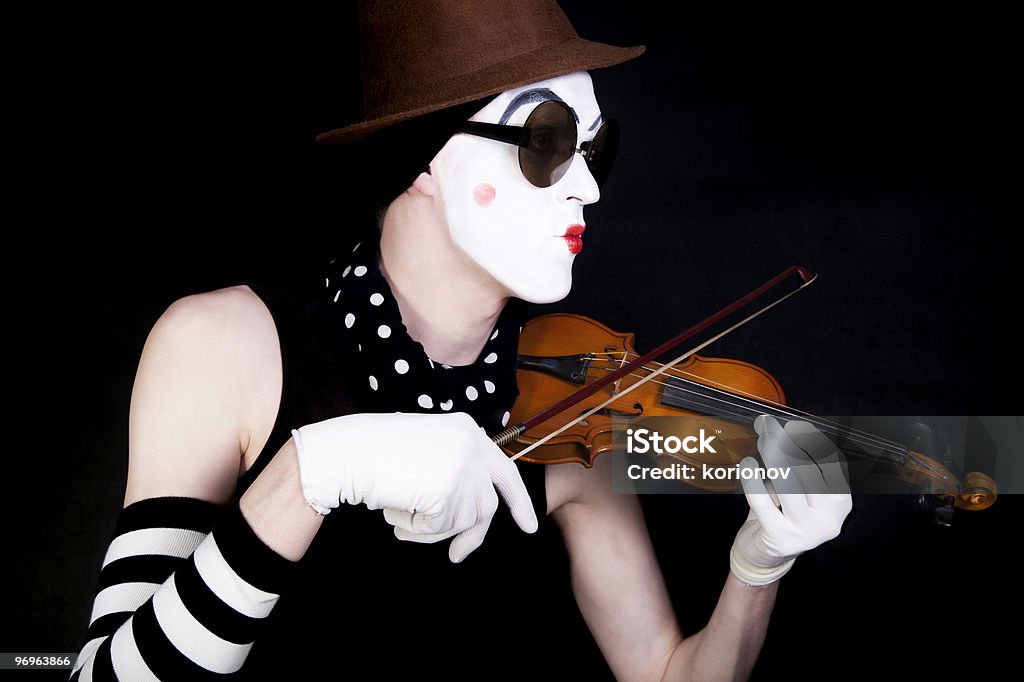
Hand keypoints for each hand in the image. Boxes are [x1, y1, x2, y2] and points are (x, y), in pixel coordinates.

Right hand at [292, 411, 537, 561]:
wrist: (344, 452)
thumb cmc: (372, 455)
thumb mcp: (425, 453)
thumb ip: (453, 472)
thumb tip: (473, 516)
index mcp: (466, 431)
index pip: (504, 471)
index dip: (518, 502)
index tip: (529, 527)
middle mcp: (472, 445)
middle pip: (485, 505)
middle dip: (472, 536)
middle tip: (457, 557)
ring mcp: (463, 467)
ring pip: (462, 522)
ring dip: (429, 530)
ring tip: (400, 515)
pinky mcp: (448, 490)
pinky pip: (441, 528)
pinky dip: (416, 529)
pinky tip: (395, 510)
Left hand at [729, 415, 851, 584]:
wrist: (766, 554)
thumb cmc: (781, 512)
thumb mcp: (794, 486)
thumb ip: (791, 459)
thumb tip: (773, 425)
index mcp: (840, 502)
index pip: (831, 462)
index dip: (811, 439)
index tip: (793, 424)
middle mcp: (830, 518)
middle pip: (808, 470)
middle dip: (787, 443)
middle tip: (768, 427)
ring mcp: (807, 531)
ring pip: (790, 485)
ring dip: (773, 456)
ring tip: (762, 440)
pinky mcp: (781, 538)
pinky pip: (764, 503)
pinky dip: (753, 480)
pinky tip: (747, 465)